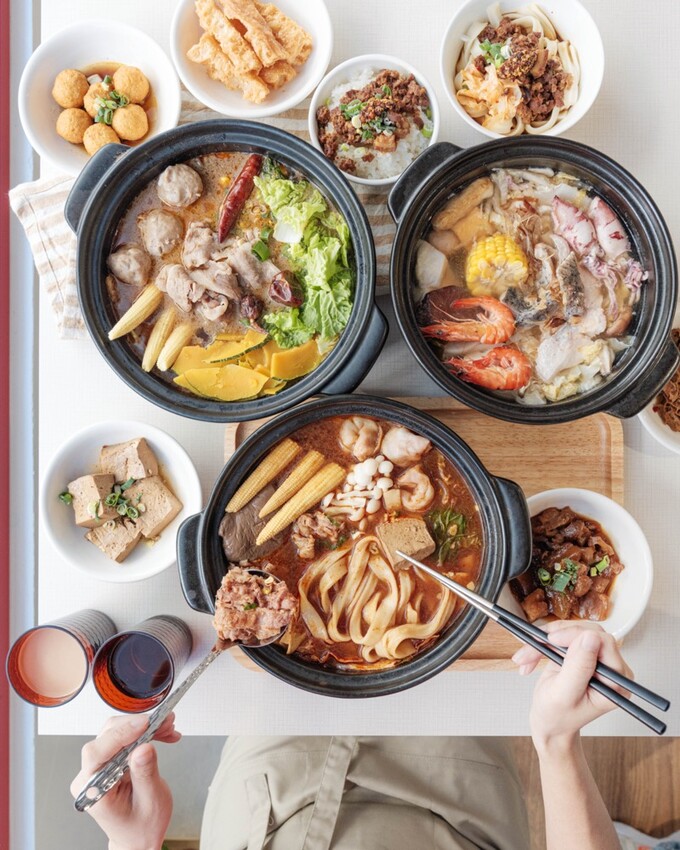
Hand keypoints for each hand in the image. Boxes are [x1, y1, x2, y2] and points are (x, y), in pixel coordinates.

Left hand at [70, 713, 180, 849]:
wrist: (139, 837)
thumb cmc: (141, 828)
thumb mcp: (150, 802)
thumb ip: (145, 774)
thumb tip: (143, 747)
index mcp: (93, 791)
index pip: (97, 753)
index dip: (120, 735)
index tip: (143, 724)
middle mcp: (91, 777)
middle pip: (108, 737)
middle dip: (138, 726)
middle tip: (164, 723)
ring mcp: (99, 768)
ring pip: (117, 733)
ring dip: (144, 727)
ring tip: (167, 728)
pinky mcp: (110, 761)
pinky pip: (125, 738)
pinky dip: (144, 733)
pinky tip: (161, 734)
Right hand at [512, 622, 633, 750]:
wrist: (549, 724)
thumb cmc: (557, 717)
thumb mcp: (564, 695)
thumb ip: (579, 667)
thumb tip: (591, 637)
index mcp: (616, 682)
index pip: (603, 642)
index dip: (577, 635)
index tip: (552, 640)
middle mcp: (610, 669)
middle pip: (587, 632)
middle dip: (557, 637)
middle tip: (535, 646)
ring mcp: (596, 660)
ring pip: (573, 631)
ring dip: (546, 640)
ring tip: (527, 656)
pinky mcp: (581, 654)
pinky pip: (563, 636)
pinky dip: (543, 643)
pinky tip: (530, 657)